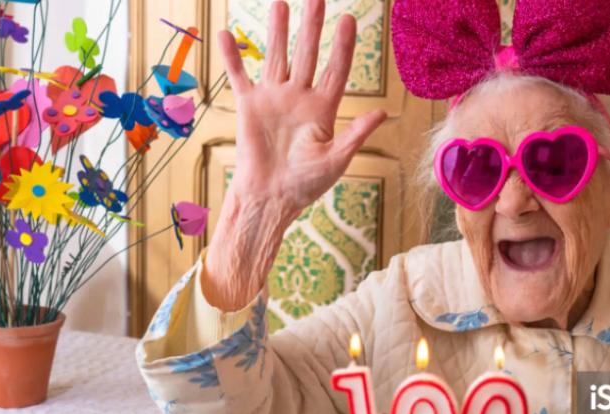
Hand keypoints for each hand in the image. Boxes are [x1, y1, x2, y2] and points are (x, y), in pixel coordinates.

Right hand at [220, 0, 385, 215]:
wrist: (271, 197)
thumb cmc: (306, 184)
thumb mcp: (337, 160)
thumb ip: (356, 134)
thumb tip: (382, 112)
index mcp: (324, 109)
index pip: (336, 71)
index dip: (342, 47)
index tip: (348, 20)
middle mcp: (299, 98)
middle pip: (307, 55)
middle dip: (312, 27)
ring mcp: (273, 99)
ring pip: (276, 57)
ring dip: (278, 31)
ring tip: (280, 3)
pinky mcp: (248, 106)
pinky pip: (239, 76)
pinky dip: (232, 57)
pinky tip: (226, 34)